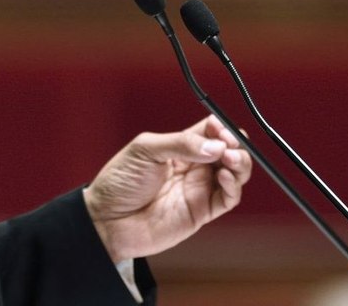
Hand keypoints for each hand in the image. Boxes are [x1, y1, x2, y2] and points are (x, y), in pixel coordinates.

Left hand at [83, 115, 252, 262]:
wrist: (107, 220)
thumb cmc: (119, 182)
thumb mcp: (145, 150)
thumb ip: (181, 143)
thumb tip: (214, 146)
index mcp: (179, 147)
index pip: (211, 132)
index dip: (221, 128)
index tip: (220, 128)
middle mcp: (193, 167)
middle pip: (228, 150)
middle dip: (235, 144)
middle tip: (229, 144)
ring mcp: (199, 189)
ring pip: (234, 173)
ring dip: (240, 163)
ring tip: (229, 158)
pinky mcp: (201, 211)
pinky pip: (228, 199)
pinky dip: (234, 186)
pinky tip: (225, 175)